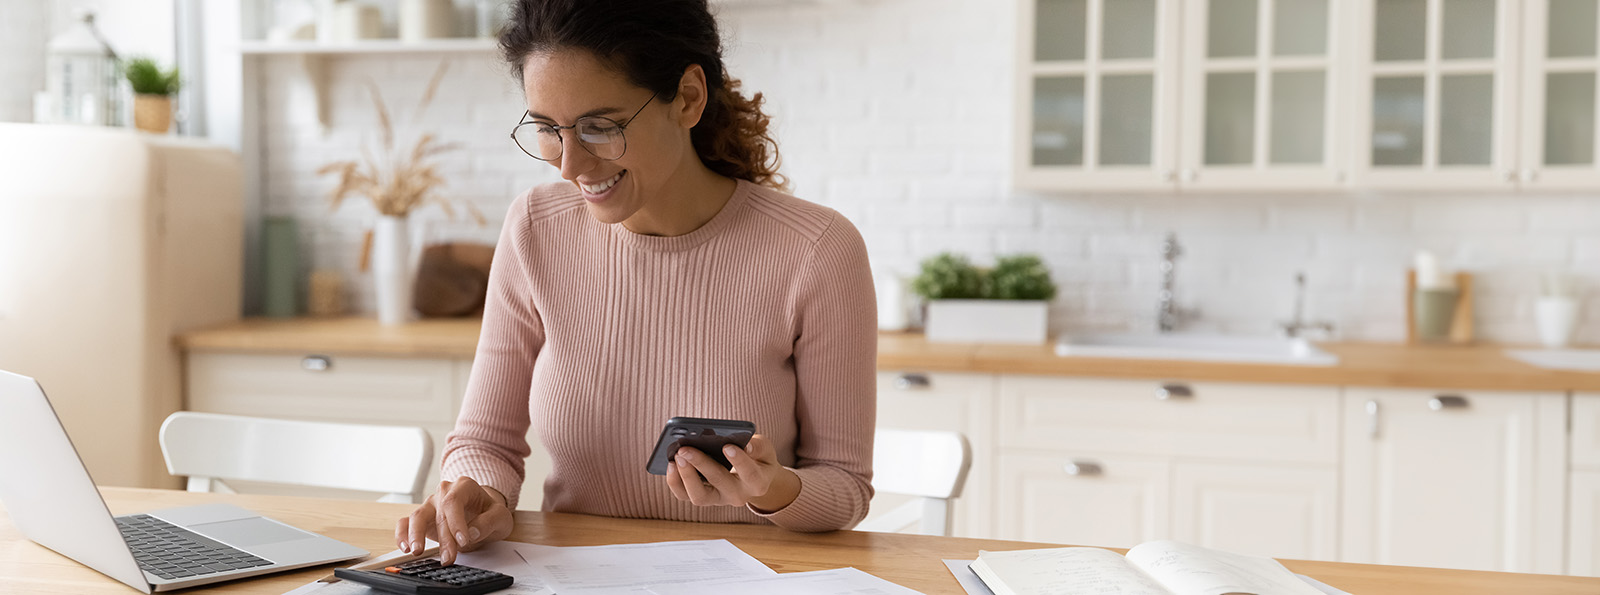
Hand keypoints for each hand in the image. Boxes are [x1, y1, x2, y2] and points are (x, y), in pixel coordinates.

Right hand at [395, 477, 513, 564]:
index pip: (454, 501)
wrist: (483, 512)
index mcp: (464, 486)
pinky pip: (405, 523)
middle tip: (449, 558)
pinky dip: (402, 535)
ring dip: (416, 536)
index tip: (463, 541)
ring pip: (417, 516)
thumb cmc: (490, 512)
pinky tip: (405, 547)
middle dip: (444, 539)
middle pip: (439, 513)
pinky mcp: (422, 518)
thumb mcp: (501, 516)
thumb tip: (472, 532)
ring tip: (417, 552)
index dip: (456, 522)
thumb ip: (489, 522)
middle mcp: (444, 492)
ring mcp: (430, 505)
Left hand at [664, 434, 799, 511]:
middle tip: (686, 448)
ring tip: (677, 456)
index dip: (739, 461)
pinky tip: (671, 464)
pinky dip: (675, 481)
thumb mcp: (764, 449)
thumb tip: (744, 444)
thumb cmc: (757, 458)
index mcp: (757, 483)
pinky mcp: (703, 497)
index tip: (727, 446)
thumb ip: (757, 446)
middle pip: (720, 483)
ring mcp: (718, 499)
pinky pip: (685, 495)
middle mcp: (738, 495)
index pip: (750, 474)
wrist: (752, 476)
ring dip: (686, 476)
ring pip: (699, 496)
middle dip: (701, 464)